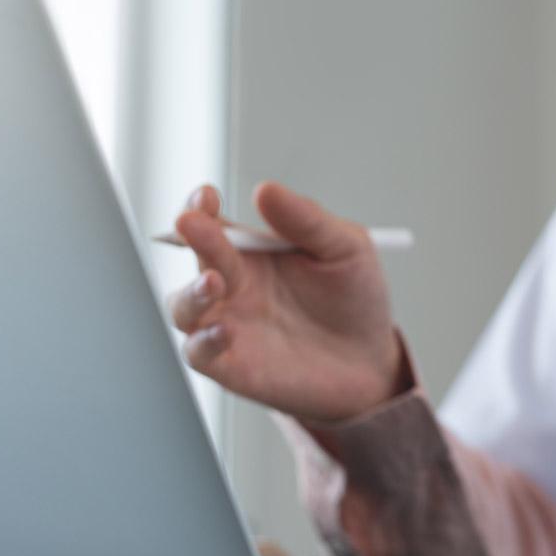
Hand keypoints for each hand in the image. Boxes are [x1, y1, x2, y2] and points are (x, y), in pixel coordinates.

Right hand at [167, 182, 404, 423]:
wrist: (372, 361)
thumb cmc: (356, 299)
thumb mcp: (345, 249)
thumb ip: (307, 220)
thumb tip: (265, 189)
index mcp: (253, 250)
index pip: (215, 221)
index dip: (202, 207)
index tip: (206, 196)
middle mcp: (233, 285)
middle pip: (197, 256)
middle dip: (194, 237)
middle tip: (194, 225)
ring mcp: (229, 324)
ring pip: (183, 306)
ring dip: (191, 292)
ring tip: (214, 282)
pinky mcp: (232, 365)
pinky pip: (199, 353)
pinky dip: (204, 341)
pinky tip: (225, 331)